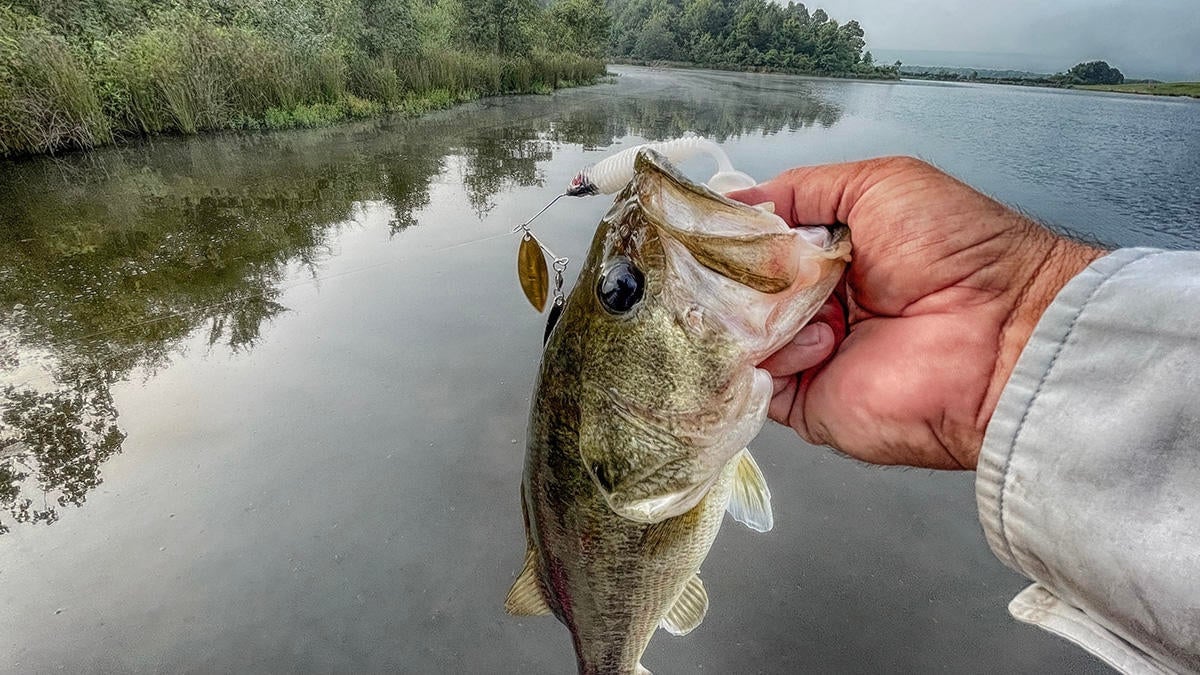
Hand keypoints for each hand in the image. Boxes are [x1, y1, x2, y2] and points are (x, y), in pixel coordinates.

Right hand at [729, 158, 1102, 468]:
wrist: (1004, 333)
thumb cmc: (960, 252)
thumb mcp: (878, 185)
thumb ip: (800, 189)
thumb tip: (737, 202)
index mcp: (828, 254)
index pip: (753, 246)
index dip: (729, 238)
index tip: (705, 229)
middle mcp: (812, 304)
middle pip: (735, 291)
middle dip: (728, 275)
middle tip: (739, 266)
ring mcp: (804, 354)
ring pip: (734, 333)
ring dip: (747, 314)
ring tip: (797, 301)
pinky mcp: (803, 402)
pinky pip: (751, 381)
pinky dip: (759, 359)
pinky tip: (812, 339)